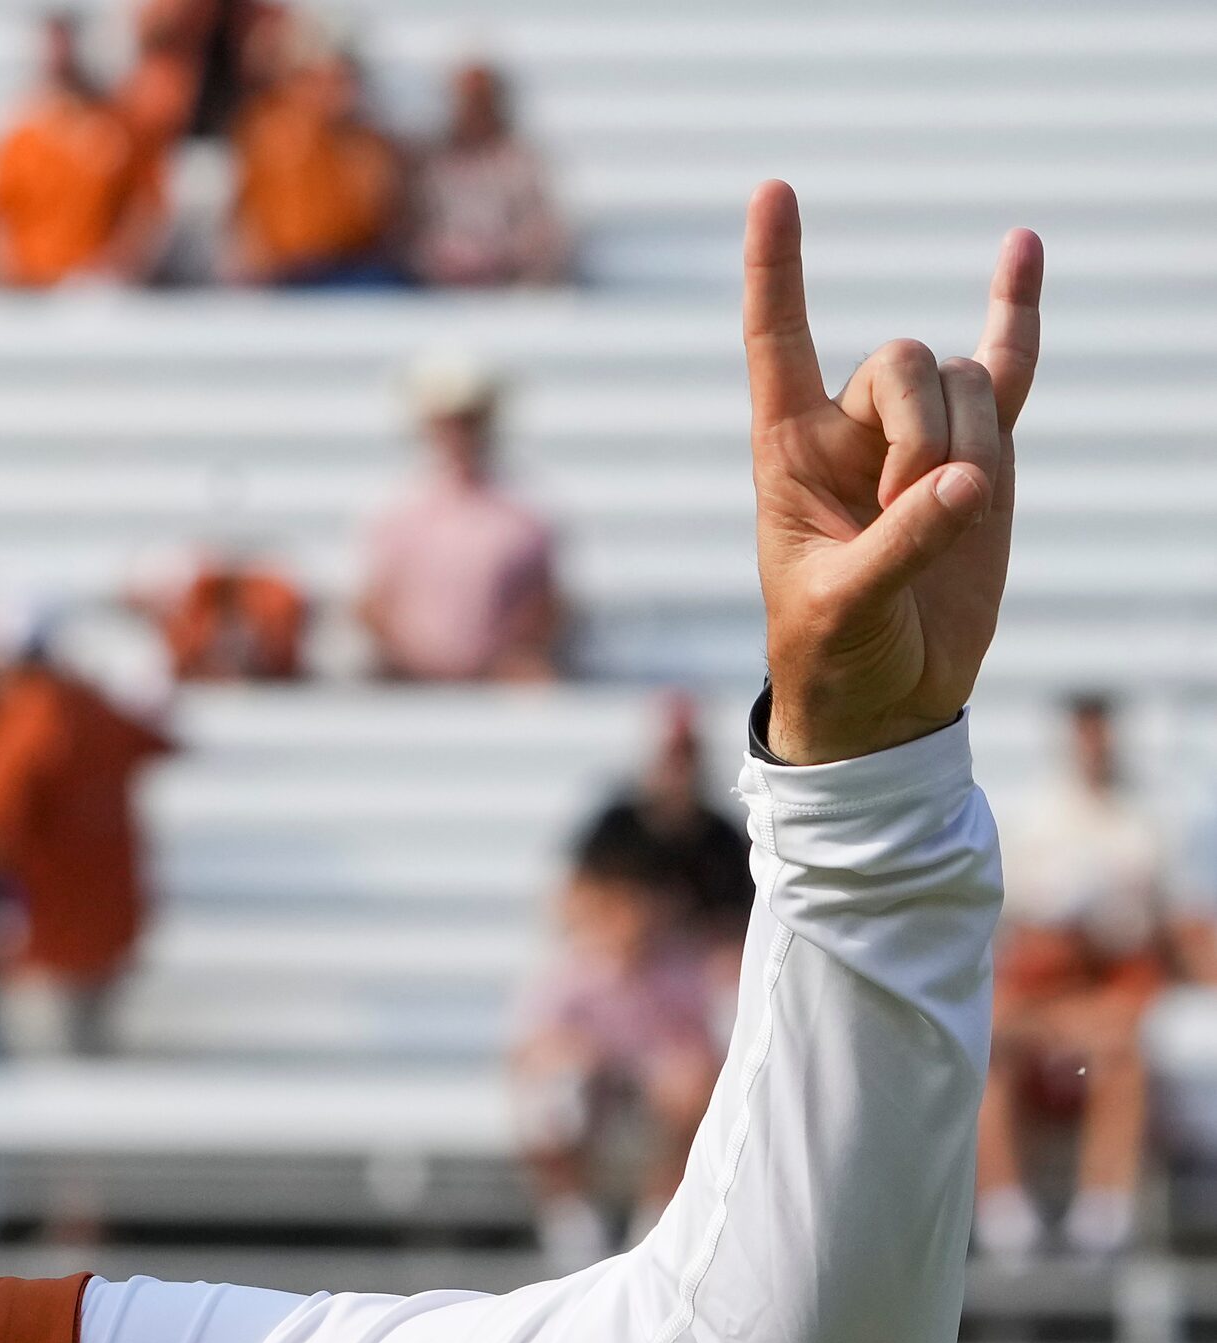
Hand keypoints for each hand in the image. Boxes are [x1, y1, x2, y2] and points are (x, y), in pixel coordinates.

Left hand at [745, 180, 1040, 764]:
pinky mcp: (980, 456)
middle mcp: (851, 428)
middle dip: (923, 428)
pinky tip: (1022, 249)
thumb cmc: (834, 651)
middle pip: (904, 360)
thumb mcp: (843, 608)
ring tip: (944, 518)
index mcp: (788, 451)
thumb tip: (965, 486)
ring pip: (966, 382)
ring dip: (969, 444)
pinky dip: (1017, 312)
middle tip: (907, 510)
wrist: (884, 695)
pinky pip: (1006, 371)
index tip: (774, 191)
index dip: (777, 269)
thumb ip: (898, 547)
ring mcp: (919, 436)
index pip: (777, 341)